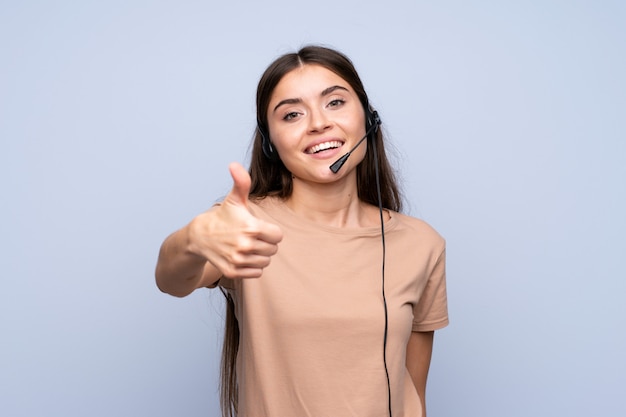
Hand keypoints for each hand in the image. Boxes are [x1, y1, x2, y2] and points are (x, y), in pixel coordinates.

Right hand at [188, 162, 282, 278]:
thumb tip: (234, 165)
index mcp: (251, 227)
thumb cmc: (223, 217)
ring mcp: (239, 260)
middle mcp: (245, 245)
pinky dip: (252, 267)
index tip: (259, 228)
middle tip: (251, 237)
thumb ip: (242, 183)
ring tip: (246, 246)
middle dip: (265, 243)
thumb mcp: (235, 199)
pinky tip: (242, 256)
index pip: (278, 236)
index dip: (270, 231)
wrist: (200, 237)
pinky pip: (256, 273)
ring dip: (259, 255)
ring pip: (265, 261)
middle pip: (272, 249)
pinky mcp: (233, 272)